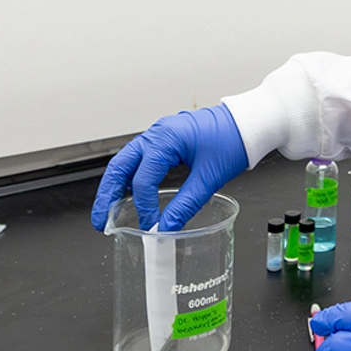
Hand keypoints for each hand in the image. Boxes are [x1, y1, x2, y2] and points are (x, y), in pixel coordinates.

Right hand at [90, 103, 248, 231]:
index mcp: (166, 139)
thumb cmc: (233, 140)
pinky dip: (129, 177)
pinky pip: (139, 159)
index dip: (143, 208)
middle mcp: (156, 134)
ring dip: (114, 186)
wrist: (248, 122)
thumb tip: (167, 228)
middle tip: (101, 220)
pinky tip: (127, 195)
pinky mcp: (164, 140)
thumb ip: (186, 205)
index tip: (149, 227)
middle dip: (107, 195)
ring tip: (108, 211)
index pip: (142, 180)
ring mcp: (158, 135)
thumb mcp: (209, 178)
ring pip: (125, 162)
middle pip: (119, 167)